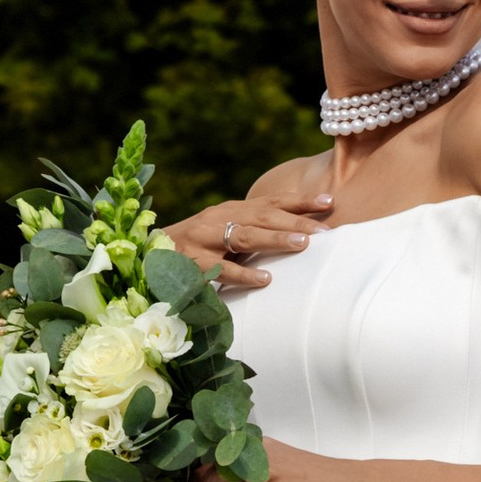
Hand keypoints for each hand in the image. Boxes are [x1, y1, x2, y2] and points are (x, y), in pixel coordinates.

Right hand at [161, 191, 331, 289]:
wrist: (150, 255)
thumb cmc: (198, 247)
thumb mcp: (226, 232)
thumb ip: (255, 230)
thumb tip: (302, 233)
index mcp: (231, 209)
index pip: (272, 202)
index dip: (301, 201)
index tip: (331, 202)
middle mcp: (219, 218)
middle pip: (263, 216)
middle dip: (295, 221)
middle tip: (323, 230)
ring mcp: (204, 240)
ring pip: (245, 237)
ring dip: (275, 239)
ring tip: (301, 243)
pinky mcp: (192, 264)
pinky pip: (221, 270)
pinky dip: (244, 275)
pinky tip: (265, 280)